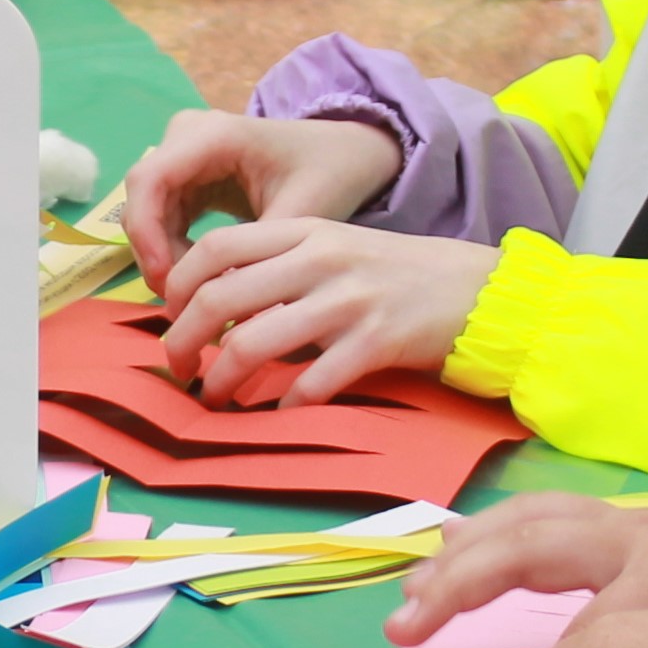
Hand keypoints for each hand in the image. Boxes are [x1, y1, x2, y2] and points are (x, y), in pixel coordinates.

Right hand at [117, 110, 398, 285]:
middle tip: (181, 303)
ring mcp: (183, 155)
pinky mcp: (187, 177)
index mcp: (213, 135)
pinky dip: (174, 252)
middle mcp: (187, 137)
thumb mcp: (302, 213)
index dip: (146, 233)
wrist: (346, 152)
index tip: (168, 282)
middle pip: (142, 199)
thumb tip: (227, 308)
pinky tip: (202, 281)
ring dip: (163, 258)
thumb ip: (260, 256)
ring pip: (148, 214)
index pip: (150, 180)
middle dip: (154, 253)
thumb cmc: (331, 172)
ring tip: (195, 298)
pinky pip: (163, 219)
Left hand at [150, 220, 494, 407]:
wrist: (477, 290)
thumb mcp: (337, 250)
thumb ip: (282, 267)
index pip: (215, 248)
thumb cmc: (398, 276)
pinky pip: (310, 382)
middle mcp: (320, 260)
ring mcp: (347, 300)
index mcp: (304, 232)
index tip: (170, 318)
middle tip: (179, 370)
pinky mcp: (375, 342)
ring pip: (253, 343)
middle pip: (220, 299)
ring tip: (214, 399)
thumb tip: (216, 307)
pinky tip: (275, 415)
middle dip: (184, 342)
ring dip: (222, 381)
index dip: (178, 286)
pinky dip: (283, 406)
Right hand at [387, 438, 647, 644]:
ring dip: (463, 557)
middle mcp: (642, 535)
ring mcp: (632, 524)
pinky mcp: (632, 526)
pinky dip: (493, 533)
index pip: (603, 626)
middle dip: (465, 587)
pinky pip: (547, 520)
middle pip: (535, 550)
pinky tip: (451, 548)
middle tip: (405, 629)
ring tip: (407, 597)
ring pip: (530, 526)